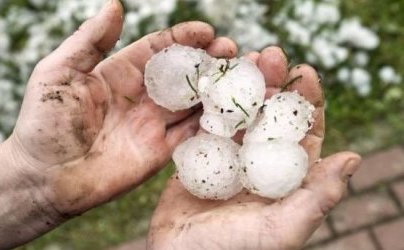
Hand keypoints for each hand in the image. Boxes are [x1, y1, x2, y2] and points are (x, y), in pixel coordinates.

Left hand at [7, 0, 236, 217]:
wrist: (43, 178)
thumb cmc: (43, 123)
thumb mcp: (58, 73)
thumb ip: (88, 40)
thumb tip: (115, 5)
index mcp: (119, 73)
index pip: (159, 49)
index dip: (183, 38)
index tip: (207, 31)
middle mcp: (140, 97)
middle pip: (183, 74)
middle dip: (208, 61)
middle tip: (232, 52)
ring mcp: (152, 125)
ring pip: (192, 103)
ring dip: (216, 89)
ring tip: (241, 77)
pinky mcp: (158, 152)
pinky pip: (190, 135)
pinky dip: (209, 123)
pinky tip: (228, 112)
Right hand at [148, 47, 361, 249]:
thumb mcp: (280, 229)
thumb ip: (316, 197)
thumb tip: (352, 158)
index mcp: (284, 180)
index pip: (303, 134)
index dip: (307, 103)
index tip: (305, 72)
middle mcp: (258, 165)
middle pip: (270, 117)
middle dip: (273, 84)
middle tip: (269, 55)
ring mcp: (227, 160)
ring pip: (239, 116)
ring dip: (241, 87)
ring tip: (241, 59)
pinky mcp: (198, 158)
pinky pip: (206, 125)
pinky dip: (209, 103)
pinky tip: (209, 83)